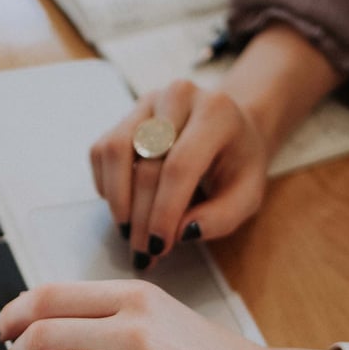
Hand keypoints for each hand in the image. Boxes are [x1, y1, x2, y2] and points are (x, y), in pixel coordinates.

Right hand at [89, 80, 266, 268]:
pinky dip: (106, 185)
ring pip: (115, 152)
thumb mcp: (247, 196)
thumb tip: (181, 233)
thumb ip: (221, 218)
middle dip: (141, 217)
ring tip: (128, 231)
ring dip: (117, 200)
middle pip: (146, 164)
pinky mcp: (125, 116)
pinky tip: (125, 205)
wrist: (228, 128)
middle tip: (143, 251)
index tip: (158, 247)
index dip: (164, 211)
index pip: (180, 166)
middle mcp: (178, 97)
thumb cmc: (237, 165)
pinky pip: (101, 152)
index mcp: (216, 113)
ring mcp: (146, 103)